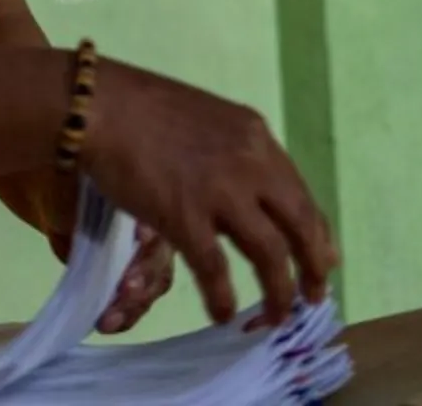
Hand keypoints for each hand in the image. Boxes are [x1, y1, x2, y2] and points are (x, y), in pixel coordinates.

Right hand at [80, 60, 338, 327]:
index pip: (301, 194)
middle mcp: (250, 162)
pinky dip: (223, 298)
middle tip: (313, 298)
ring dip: (278, 293)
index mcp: (256, 136)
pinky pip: (215, 270)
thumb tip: (252, 191)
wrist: (98, 105)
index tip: (323, 261)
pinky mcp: (184, 217)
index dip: (316, 235)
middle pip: (301, 226)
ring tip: (275, 317)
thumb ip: (235, 153)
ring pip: (269, 254)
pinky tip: (221, 314)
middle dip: (313, 269)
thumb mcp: (209, 121)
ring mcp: (220, 191)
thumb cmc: (144, 109)